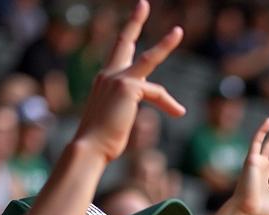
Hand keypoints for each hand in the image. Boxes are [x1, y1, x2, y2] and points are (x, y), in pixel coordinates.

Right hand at [72, 1, 184, 164]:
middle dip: (134, 20)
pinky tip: (179, 112)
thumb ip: (129, 110)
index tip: (131, 27)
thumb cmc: (102, 141)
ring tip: (178, 31)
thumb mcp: (118, 121)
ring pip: (148, 58)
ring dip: (165, 44)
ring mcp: (117, 78)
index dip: (126, 40)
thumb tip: (135, 115)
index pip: (117, 56)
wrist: (90, 147)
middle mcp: (108, 74)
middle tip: (143, 3)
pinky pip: (156, 92)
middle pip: (124, 41)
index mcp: (105, 80)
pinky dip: (169, 103)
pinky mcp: (128, 88)